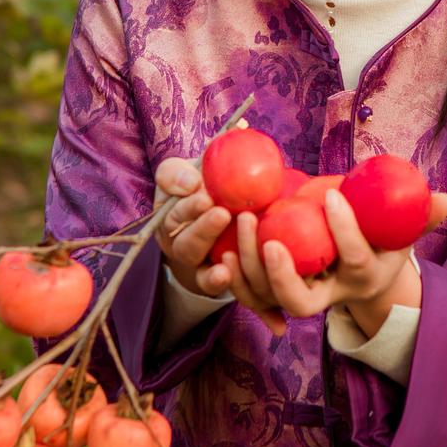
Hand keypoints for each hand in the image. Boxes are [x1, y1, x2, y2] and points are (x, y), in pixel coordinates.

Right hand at [152, 157, 285, 336]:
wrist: (215, 220)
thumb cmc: (204, 189)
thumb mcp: (200, 169)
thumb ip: (215, 150)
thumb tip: (243, 126)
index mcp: (172, 213)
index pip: (173, 208)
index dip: (185, 202)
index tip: (202, 190)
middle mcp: (181, 244)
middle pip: (186, 244)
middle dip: (201, 230)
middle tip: (221, 213)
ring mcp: (200, 269)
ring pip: (203, 274)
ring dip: (214, 273)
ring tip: (226, 269)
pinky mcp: (225, 288)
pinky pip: (240, 300)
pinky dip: (256, 310)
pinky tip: (273, 320)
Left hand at [221, 188, 446, 330]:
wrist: (361, 276)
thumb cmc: (382, 244)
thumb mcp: (403, 231)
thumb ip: (422, 215)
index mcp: (361, 278)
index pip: (354, 259)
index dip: (344, 231)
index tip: (329, 193)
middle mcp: (329, 296)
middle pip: (302, 302)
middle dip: (283, 276)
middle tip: (270, 240)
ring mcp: (299, 297)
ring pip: (268, 296)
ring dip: (249, 266)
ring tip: (243, 222)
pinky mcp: (274, 294)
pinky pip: (249, 292)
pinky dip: (233, 274)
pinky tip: (220, 244)